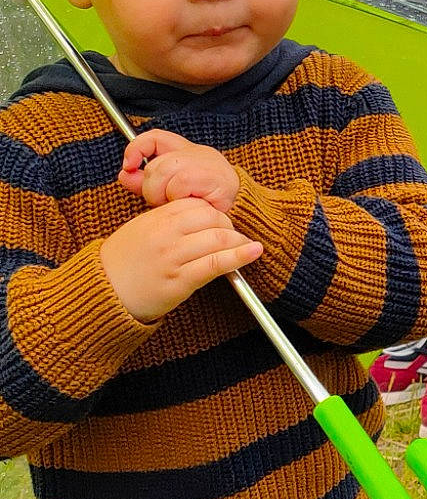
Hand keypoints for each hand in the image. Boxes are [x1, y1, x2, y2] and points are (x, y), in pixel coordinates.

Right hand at [100, 200, 262, 322]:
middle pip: (212, 218)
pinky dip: (239, 257)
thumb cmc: (122, 263)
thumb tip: (201, 215)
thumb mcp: (139, 229)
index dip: (214, 212)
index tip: (220, 221)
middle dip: (228, 225)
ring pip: (218, 239)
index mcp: (155, 218)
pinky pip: (216, 264)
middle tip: (233, 235)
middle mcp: (165, 234)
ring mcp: (173, 258)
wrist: (102, 294)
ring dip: (238, 241)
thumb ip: (166, 219)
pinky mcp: (180, 281)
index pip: (197, 204)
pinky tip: (253, 252)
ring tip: (248, 245)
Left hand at [119, 131, 241, 213]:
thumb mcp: (168, 190)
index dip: (137, 148)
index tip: (129, 166)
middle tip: (164, 200)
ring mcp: (208, 164)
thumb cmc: (205, 203)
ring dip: (163, 194)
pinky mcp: (214, 179)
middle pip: (156, 162)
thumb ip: (145, 182)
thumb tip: (124, 174)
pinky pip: (181, 183)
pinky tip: (189, 203)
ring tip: (176, 203)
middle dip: (152, 188)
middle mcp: (198, 153)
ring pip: (164, 171)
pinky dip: (178, 197)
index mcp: (187, 152)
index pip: (156, 137)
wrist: (242, 213)